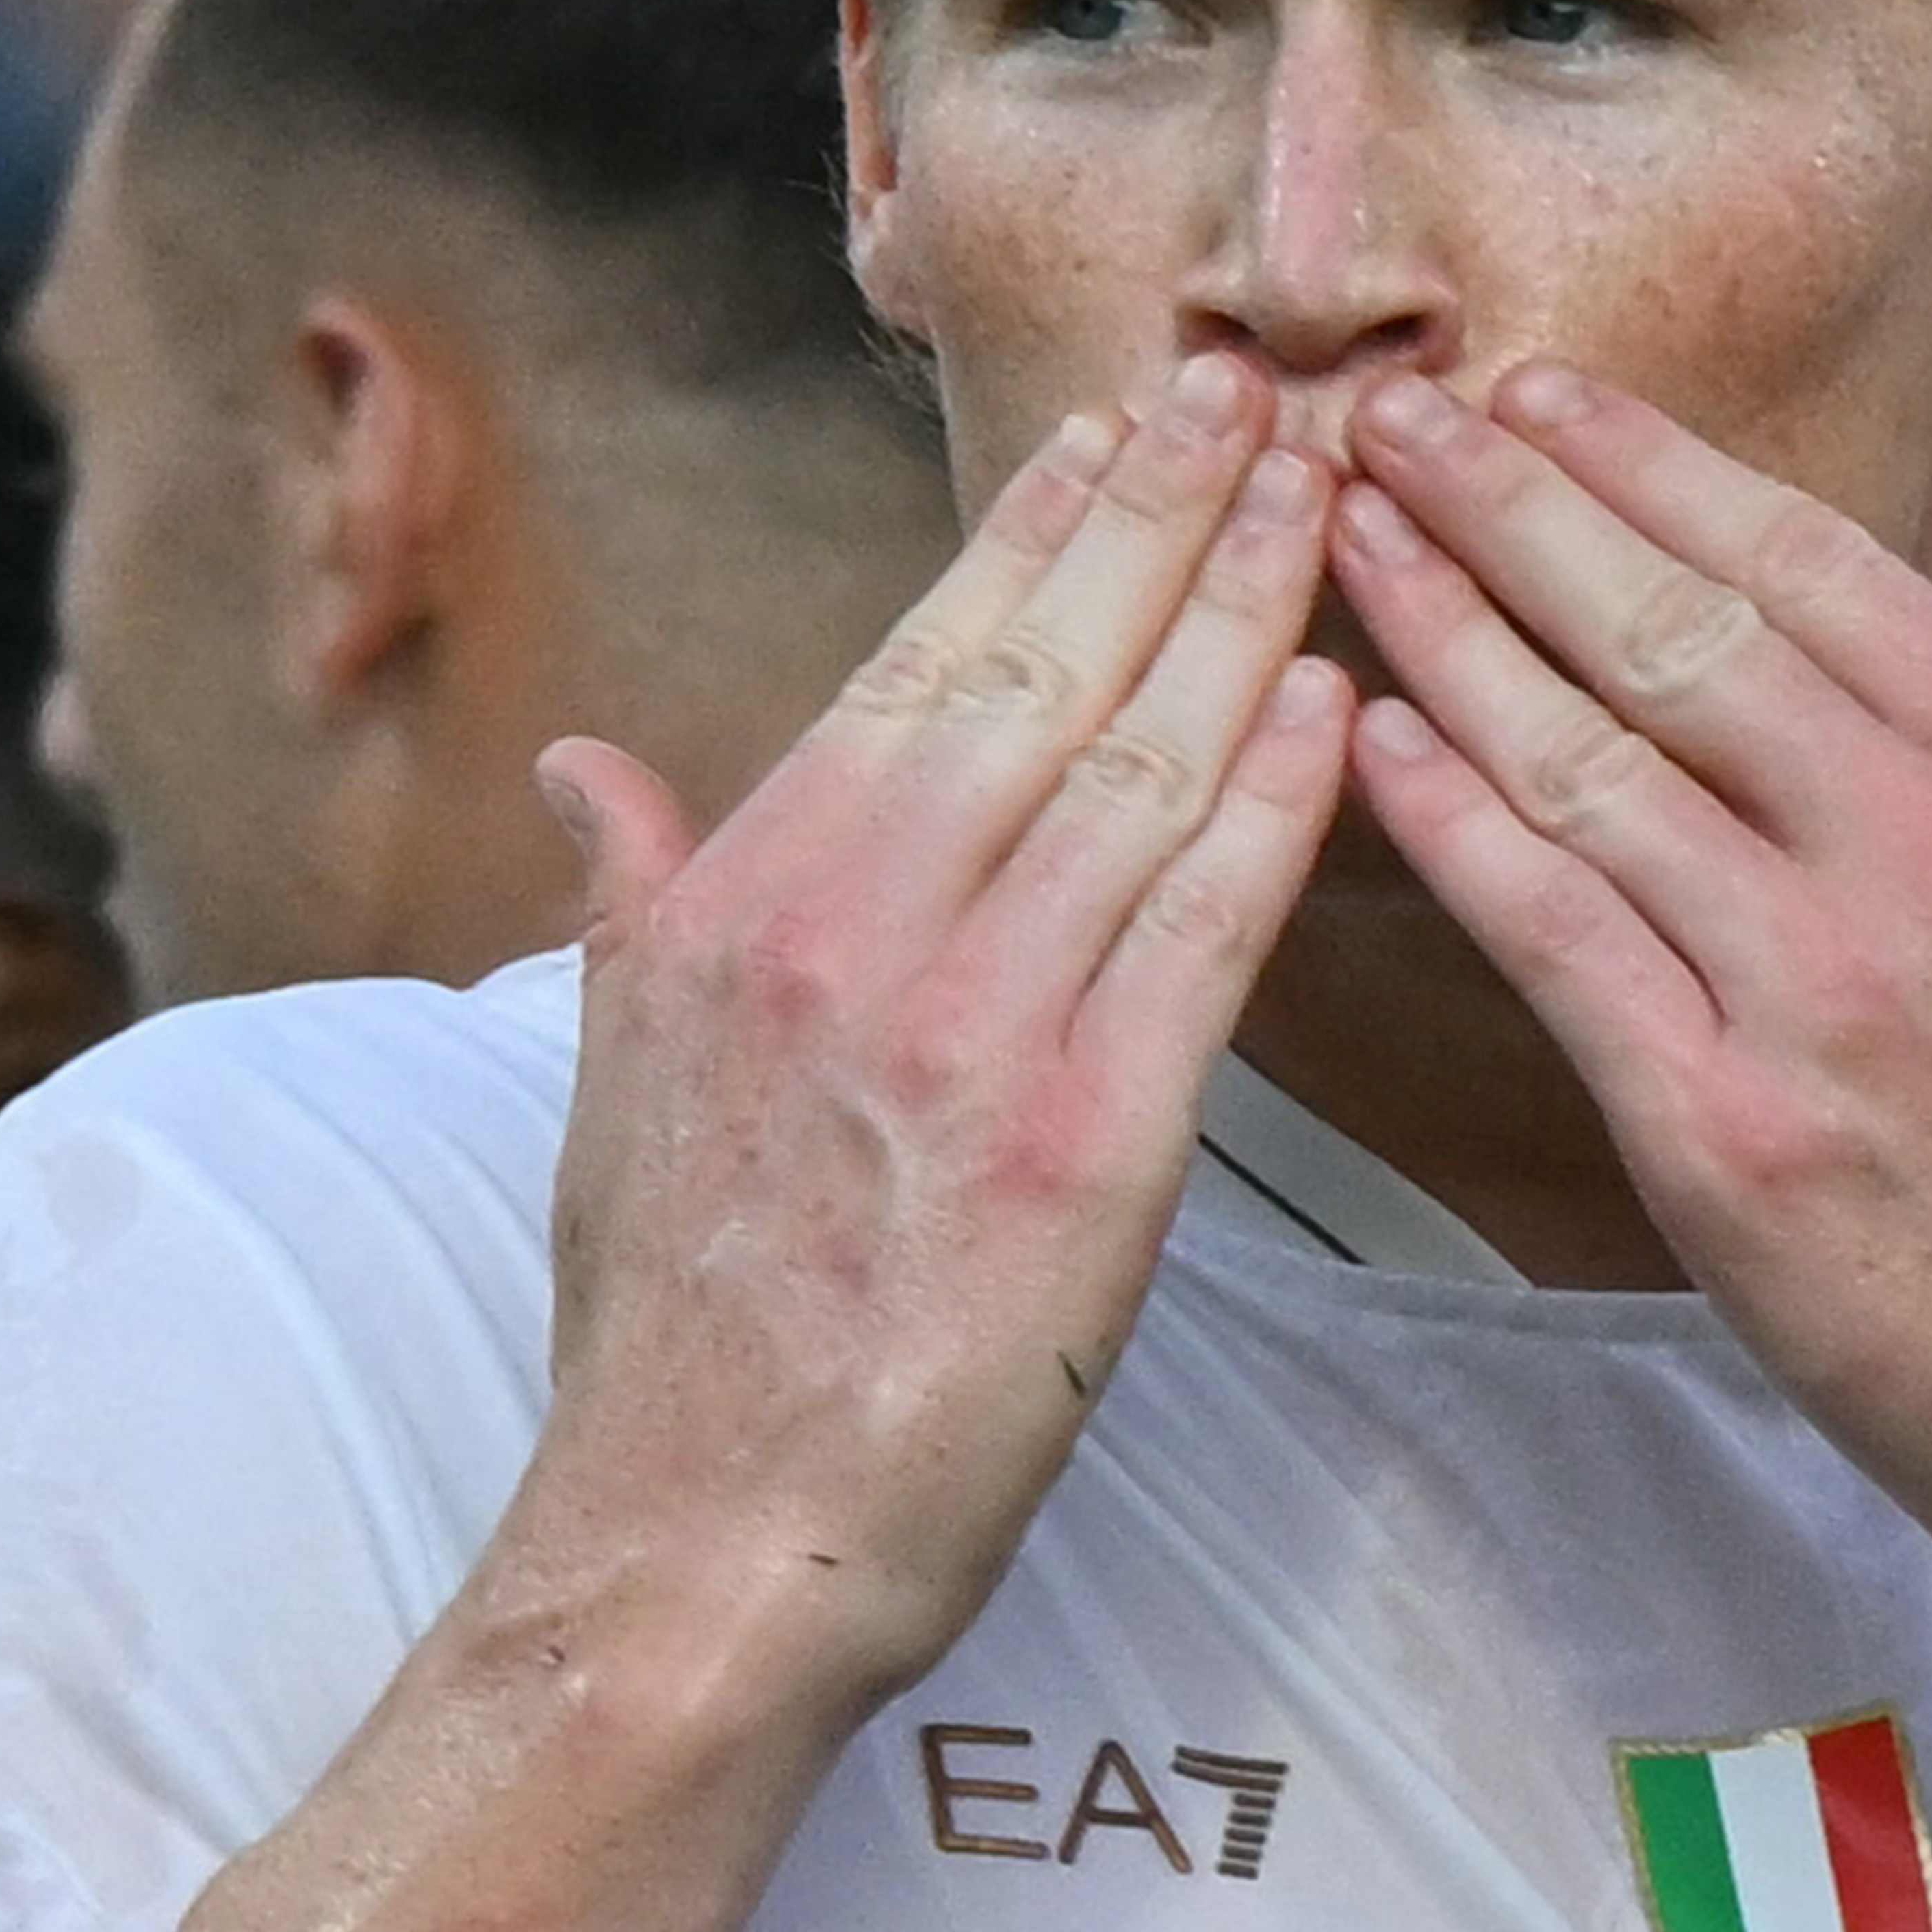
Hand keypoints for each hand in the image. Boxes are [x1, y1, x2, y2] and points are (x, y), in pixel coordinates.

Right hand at [508, 358, 1350, 1719]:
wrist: (703, 1541)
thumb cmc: (670, 1329)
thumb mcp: (607, 1082)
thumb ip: (628, 901)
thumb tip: (586, 769)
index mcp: (745, 899)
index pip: (921, 663)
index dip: (1037, 533)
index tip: (1124, 428)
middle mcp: (855, 932)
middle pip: (1045, 674)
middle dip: (1166, 514)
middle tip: (1266, 390)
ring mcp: (976, 1031)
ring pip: (1141, 771)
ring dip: (1250, 615)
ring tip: (1336, 495)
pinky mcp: (1090, 1145)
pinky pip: (1206, 934)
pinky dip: (1279, 807)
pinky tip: (1345, 705)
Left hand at [1330, 362, 1931, 1675]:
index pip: (1809, 568)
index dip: (1653, 464)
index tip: (1537, 388)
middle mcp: (1927, 861)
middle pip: (1672, 633)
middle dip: (1510, 505)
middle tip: (1388, 413)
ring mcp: (1820, 997)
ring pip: (1586, 768)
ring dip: (1443, 637)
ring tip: (1345, 540)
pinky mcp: (1725, 1136)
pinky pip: (1551, 942)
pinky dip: (1449, 831)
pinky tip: (1364, 743)